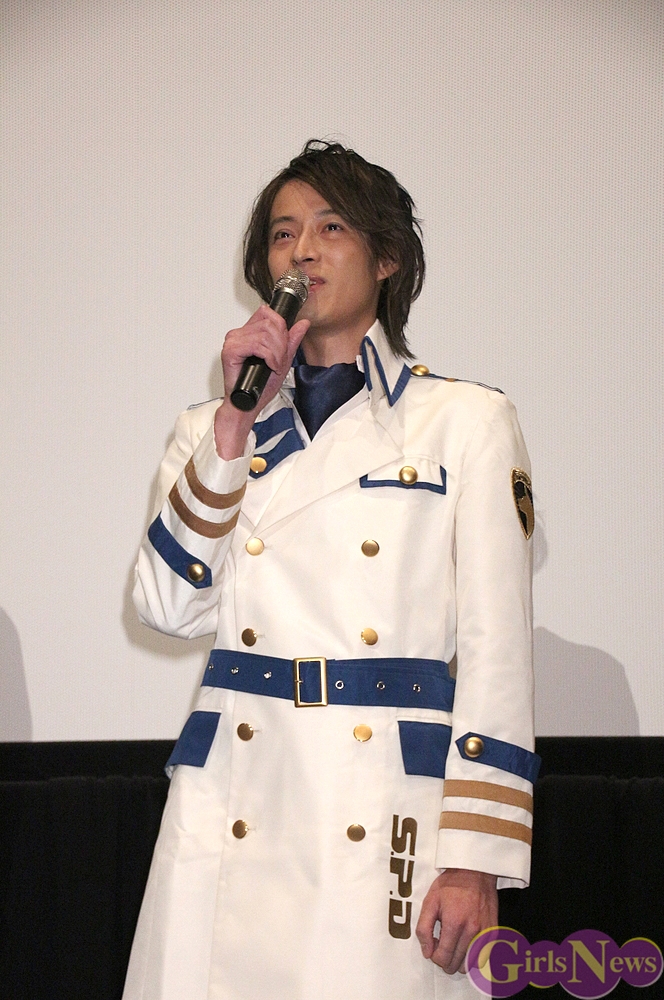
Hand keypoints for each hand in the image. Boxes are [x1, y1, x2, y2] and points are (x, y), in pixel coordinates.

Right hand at [214, 305, 308, 458]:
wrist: (248, 404)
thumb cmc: (259, 387)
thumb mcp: (282, 360)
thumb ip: (291, 340)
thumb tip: (302, 323)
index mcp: (248, 333)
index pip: (267, 312)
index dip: (281, 327)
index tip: (284, 346)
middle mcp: (238, 334)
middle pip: (268, 322)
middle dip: (282, 343)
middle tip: (280, 360)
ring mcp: (233, 341)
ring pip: (264, 334)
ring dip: (277, 353)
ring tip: (275, 366)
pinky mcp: (230, 351)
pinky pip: (257, 345)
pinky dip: (269, 357)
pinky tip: (270, 366)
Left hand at [416, 868, 497, 974]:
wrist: (474, 872)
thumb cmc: (450, 885)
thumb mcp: (430, 901)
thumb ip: (424, 928)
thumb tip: (427, 952)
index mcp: (454, 923)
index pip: (443, 957)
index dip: (434, 957)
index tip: (433, 947)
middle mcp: (472, 931)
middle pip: (457, 964)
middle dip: (446, 960)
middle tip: (442, 946)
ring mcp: (484, 933)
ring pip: (471, 965)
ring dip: (460, 961)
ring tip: (454, 946)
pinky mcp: (493, 932)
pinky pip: (484, 957)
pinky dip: (474, 958)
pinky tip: (467, 946)